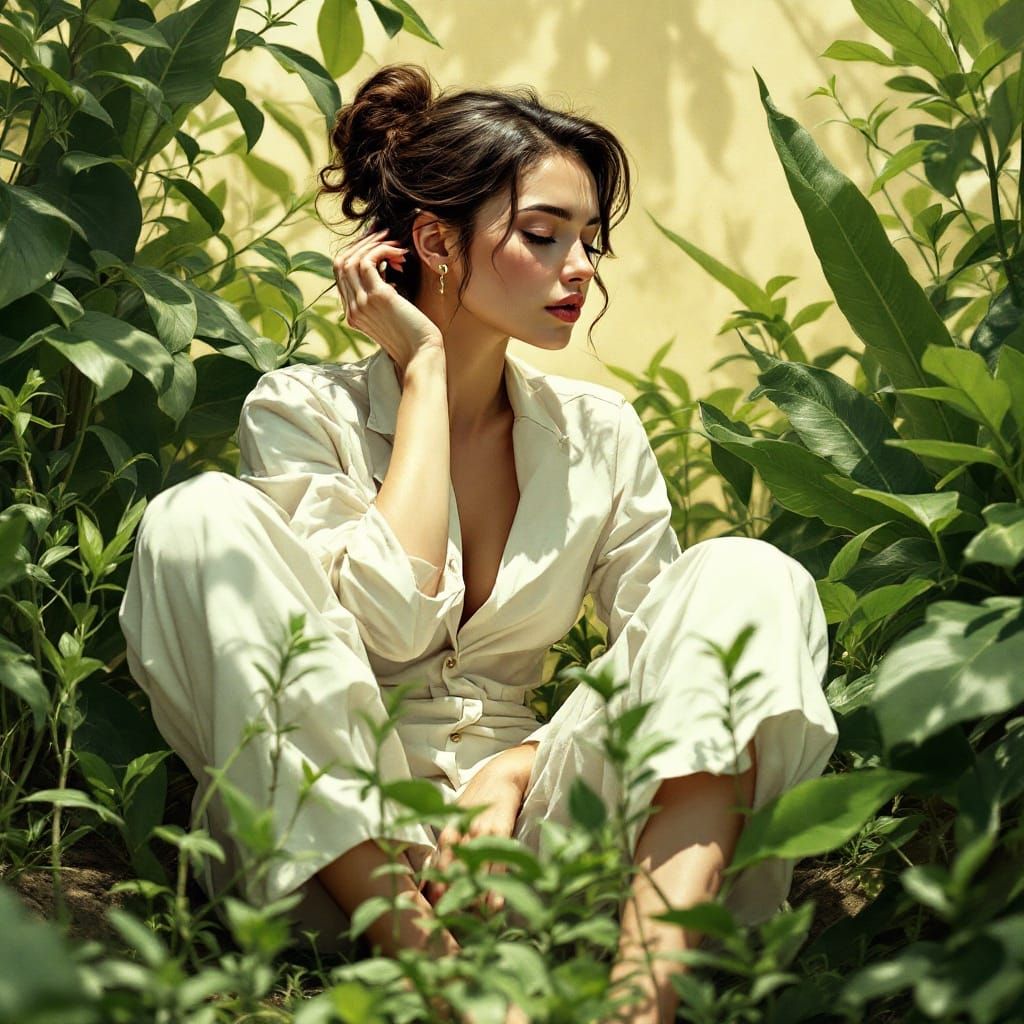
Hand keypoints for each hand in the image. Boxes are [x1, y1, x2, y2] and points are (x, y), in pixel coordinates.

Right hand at [332, 226, 444, 372]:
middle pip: (340, 262)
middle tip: (385, 236)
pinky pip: (367, 261)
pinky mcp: (377, 297)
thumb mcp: (391, 314)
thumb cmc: (414, 336)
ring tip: (396, 245)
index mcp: (353, 314)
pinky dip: (382, 251)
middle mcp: (352, 309)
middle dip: (362, 243)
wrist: (423, 355)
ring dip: (373, 244)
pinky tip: (399, 254)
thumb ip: (381, 296)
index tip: (377, 244)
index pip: (341, 274)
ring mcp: (361, 303)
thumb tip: (385, 270)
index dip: (356, 253)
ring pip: (351, 259)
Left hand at [420, 756, 528, 914]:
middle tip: (448, 922)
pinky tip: (494, 906)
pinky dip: (494, 884)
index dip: (435, 886)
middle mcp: (462, 833)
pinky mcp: (501, 830)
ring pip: (473, 869)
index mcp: (449, 830)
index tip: (431, 909)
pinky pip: (496, 862)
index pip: (438, 863)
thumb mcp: (458, 816)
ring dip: (472, 897)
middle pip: (452, 870)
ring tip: (472, 923)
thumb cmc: (479, 798)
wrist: (503, 774)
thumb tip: (435, 872)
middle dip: (449, 897)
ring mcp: (481, 832)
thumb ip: (449, 842)